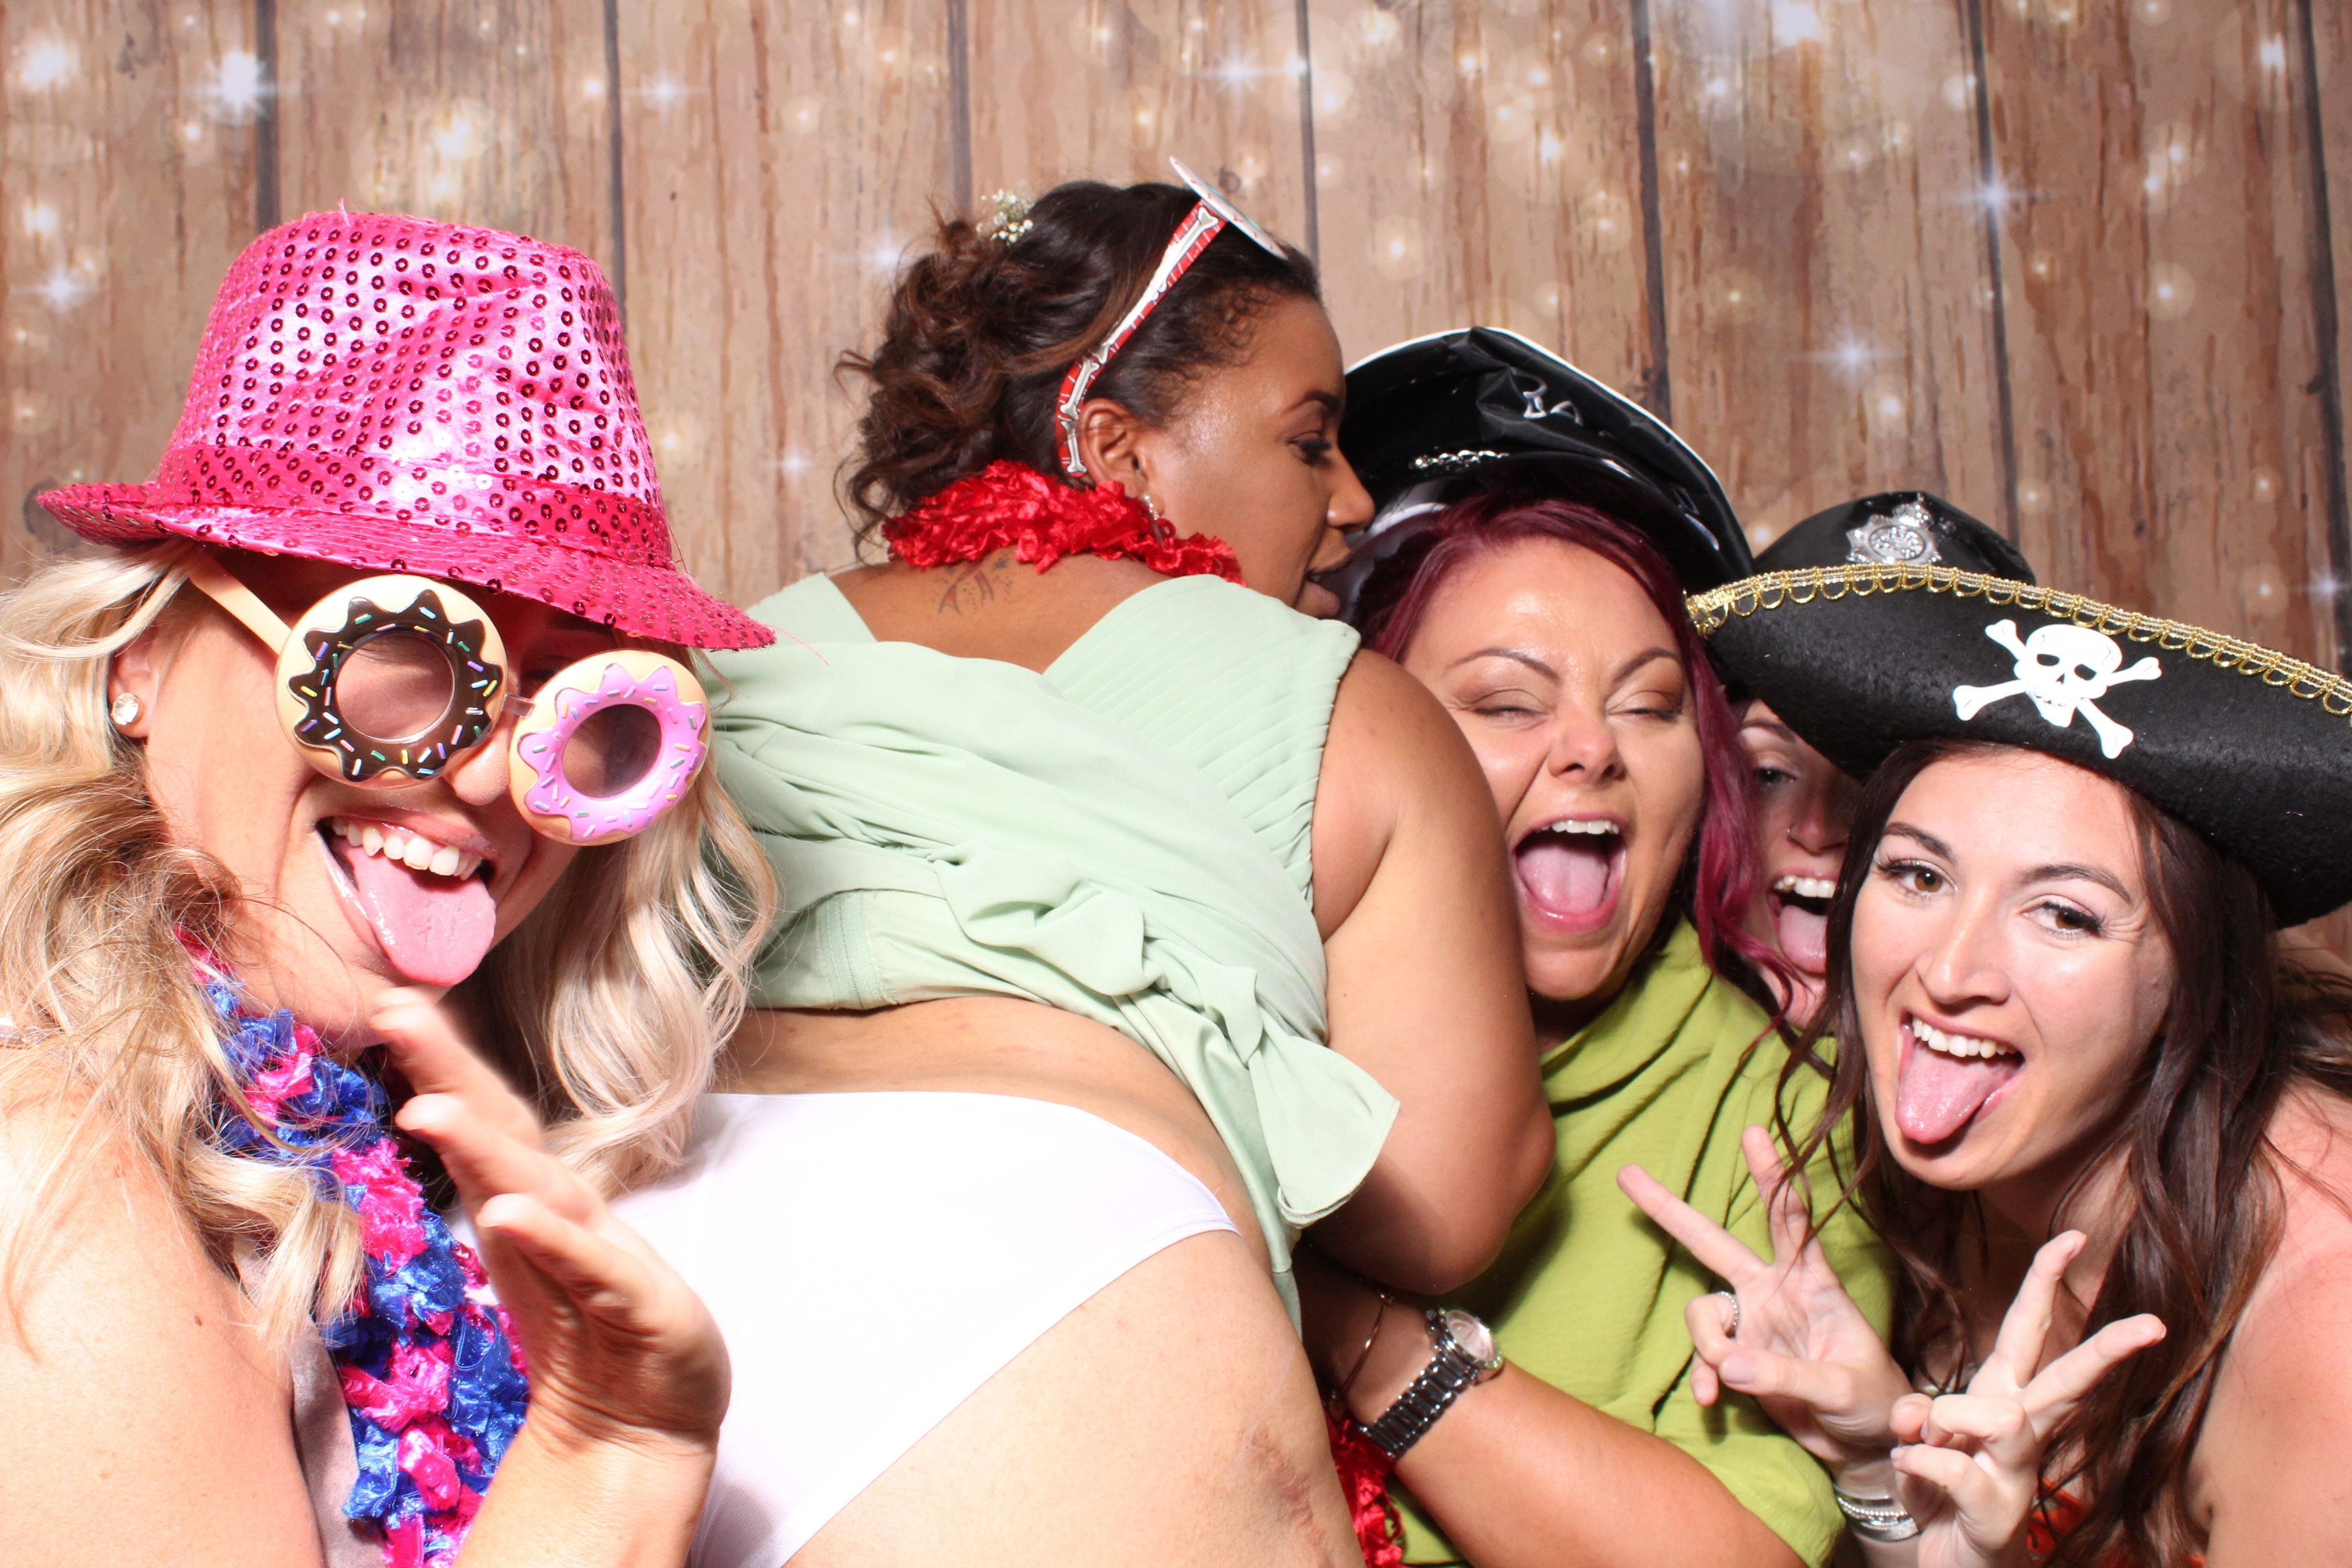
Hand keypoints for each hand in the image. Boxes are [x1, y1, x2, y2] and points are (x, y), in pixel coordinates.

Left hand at [371, 990, 729, 1457]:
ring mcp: (602, 1250)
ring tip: (431, 1108)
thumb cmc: (583, 1329)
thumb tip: (425, 1111)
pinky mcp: (635, 1301)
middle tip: (396, 1012)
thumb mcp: (520, 1248)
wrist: (637, 1428)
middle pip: (505, 1128)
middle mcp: (565, 1209)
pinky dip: (547, 1235)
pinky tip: (509, 1211)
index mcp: (532, 1196)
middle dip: (452, 1067)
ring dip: (485, 1147)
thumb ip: (486, 1182)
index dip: (439, 1058)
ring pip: (539, 1187)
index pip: (482, 1114)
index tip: (386, 1002)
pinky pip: (583, 1265)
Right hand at [1617, 1125, 1913, 1477]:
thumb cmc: (1870, 1401)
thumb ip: (1786, 1374)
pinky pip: (1703, 1357)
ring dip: (1707, 1346)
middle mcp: (1773, 1293)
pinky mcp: (1738, 1358)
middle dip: (1671, 1210)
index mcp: (1812, 1285)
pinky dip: (1704, 1378)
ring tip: (1726, 1380)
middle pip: (1714, 1244)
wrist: (1862, 1443)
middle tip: (1628, 1174)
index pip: (1791, 1221)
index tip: (1755, 1133)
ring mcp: (1752, 1324)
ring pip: (1702, 1314)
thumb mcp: (1841, 1388)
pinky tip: (1712, 1400)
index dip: (1773, 1177)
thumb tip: (1726, 1365)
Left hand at [1886, 1232, 2163, 1567]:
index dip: (2046, 1281)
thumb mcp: (1917, 1440)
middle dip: (2107, 1350)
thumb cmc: (1939, 1491)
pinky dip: (1921, 1466)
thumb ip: (1918, 1414)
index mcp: (2003, 1396)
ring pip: (2004, 1419)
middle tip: (2154, 1324)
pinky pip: (1955, 1469)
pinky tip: (1913, 1475)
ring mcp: (2019, 1475)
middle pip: (2069, 1380)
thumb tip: (1919, 1414)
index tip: (2073, 1235)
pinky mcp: (1999, 1514)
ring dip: (1953, 1419)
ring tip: (1927, 1440)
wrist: (1948, 1559)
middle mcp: (2022, 1431)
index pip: (2029, 1330)